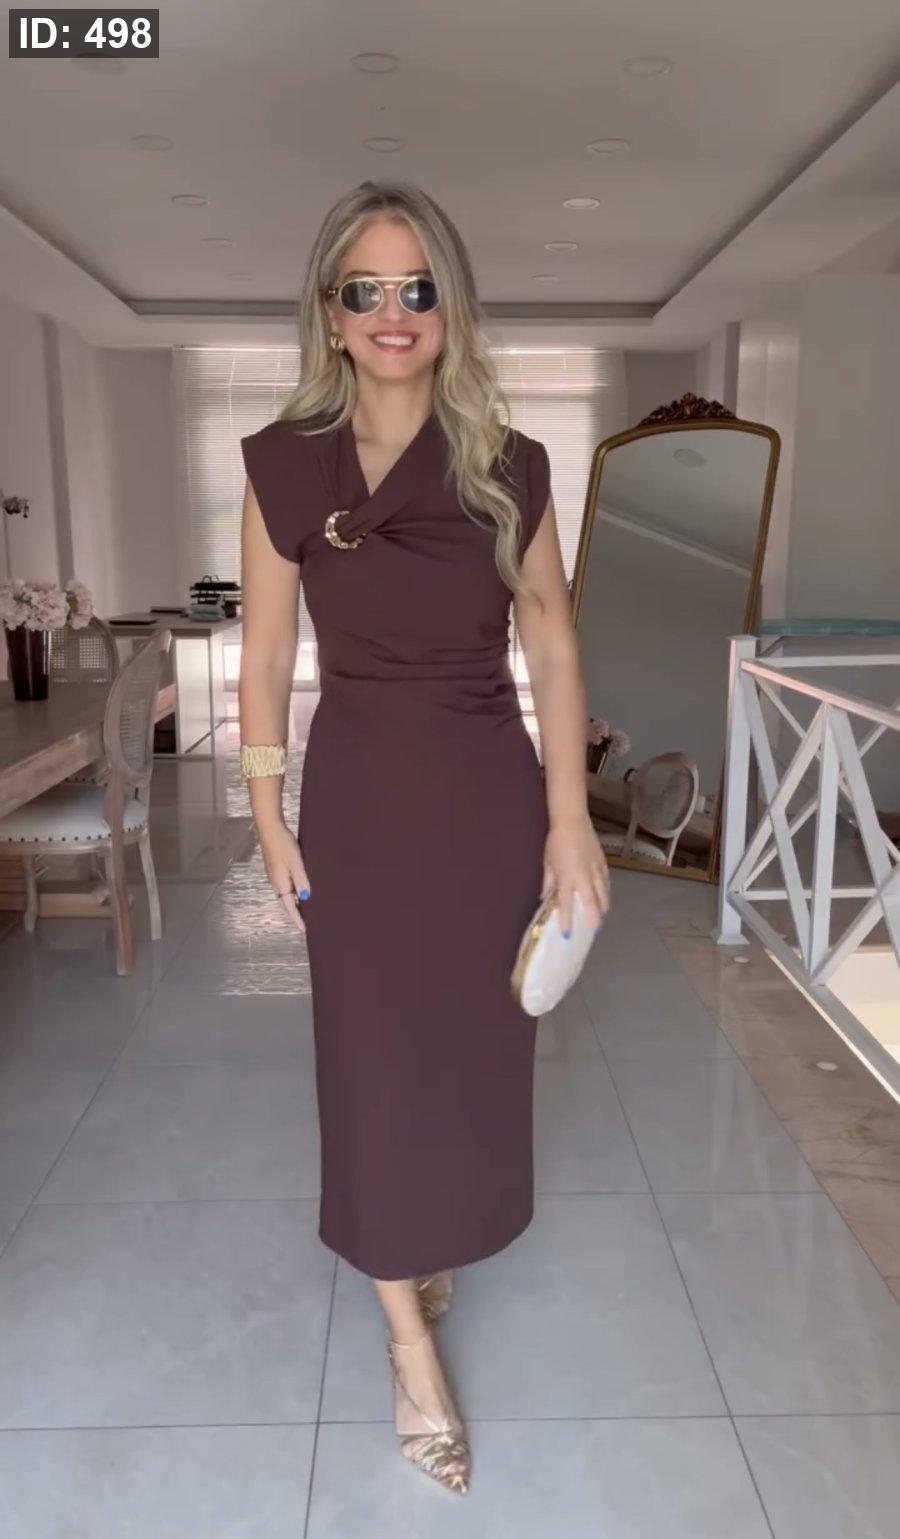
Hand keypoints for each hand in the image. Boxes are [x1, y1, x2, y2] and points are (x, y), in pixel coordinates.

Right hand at [256, 818, 309, 933]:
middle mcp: (275, 882)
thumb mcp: (296, 863)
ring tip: (307, 907)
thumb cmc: (283, 844)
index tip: (305, 929)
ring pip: (286, 893)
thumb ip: (301, 881)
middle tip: (308, 920)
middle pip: (286, 902)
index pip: (289, 907)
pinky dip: (293, 891)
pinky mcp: (275, 867)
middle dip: (296, 912)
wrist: (270, 827)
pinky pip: (285, 885)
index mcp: (280, 884)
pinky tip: (301, 888)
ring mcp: (274, 875)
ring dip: (294, 901)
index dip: (297, 918)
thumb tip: (305, 898)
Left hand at [541, 813, 610, 936]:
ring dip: (602, 907)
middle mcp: (583, 878)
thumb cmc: (556, 842)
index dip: (567, 921)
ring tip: (601, 916)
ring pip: (603, 894)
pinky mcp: (603, 863)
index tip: (567, 935)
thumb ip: (549, 882)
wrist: (572, 821)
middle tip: (594, 930)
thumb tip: (546, 896)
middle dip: (593, 919)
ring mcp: (595, 870)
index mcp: (567, 878)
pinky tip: (605, 897)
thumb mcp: (548, 863)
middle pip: (591, 904)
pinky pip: (606, 882)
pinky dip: (606, 892)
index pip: (567, 905)